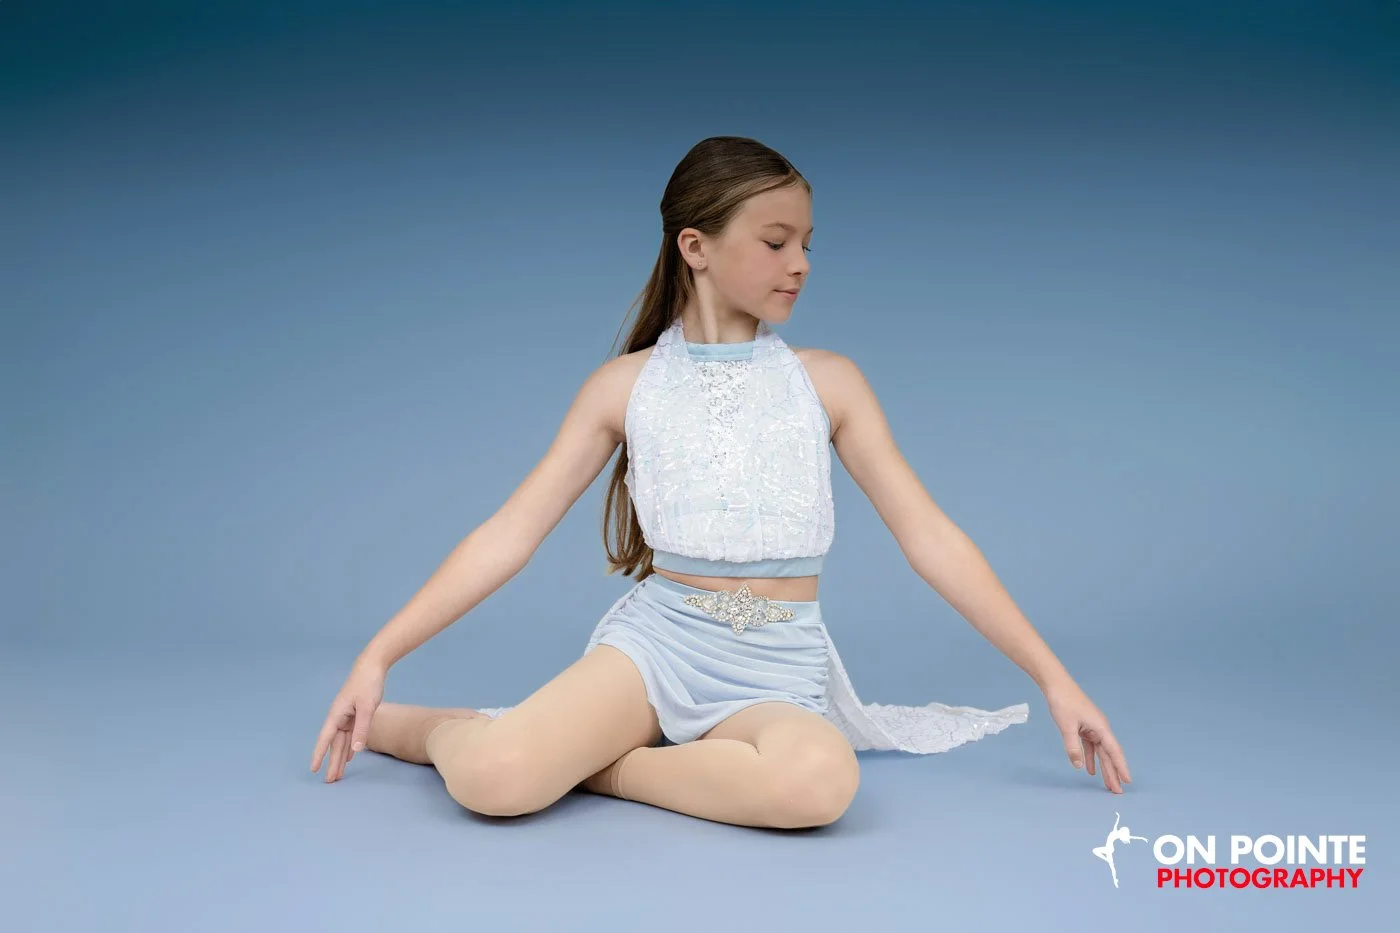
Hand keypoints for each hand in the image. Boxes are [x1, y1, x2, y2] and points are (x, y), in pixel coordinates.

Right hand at [310, 657, 386, 782]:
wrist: (372, 666)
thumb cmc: (368, 684)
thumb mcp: (367, 707)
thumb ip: (362, 728)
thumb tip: (356, 750)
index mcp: (337, 714)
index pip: (325, 739)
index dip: (319, 755)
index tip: (313, 769)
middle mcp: (339, 717)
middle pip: (334, 744)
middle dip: (331, 762)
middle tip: (330, 781)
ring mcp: (346, 717)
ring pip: (342, 741)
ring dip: (340, 757)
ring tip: (337, 774)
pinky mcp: (355, 715)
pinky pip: (350, 735)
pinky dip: (350, 746)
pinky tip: (349, 757)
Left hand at [1044, 680, 1131, 793]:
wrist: (1056, 684)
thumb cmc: (1063, 702)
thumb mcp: (1067, 727)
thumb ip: (1073, 747)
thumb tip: (1078, 766)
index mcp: (1101, 727)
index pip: (1114, 751)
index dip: (1121, 767)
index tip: (1127, 781)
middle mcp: (1100, 728)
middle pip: (1109, 754)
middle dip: (1114, 773)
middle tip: (1117, 791)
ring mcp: (1092, 728)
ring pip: (1100, 752)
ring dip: (1103, 768)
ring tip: (1107, 785)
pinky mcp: (1084, 727)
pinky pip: (1090, 746)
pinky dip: (1090, 758)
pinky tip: (1089, 769)